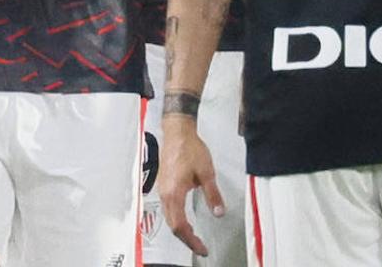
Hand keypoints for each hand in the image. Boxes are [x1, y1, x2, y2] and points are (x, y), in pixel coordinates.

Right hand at [158, 115, 223, 255]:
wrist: (177, 132)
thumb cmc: (190, 149)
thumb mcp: (207, 172)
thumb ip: (212, 194)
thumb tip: (219, 212)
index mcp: (174, 193)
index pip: (180, 226)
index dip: (191, 240)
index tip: (202, 249)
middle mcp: (165, 194)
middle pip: (172, 225)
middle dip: (186, 239)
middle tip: (200, 247)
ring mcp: (162, 189)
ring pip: (168, 217)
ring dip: (180, 229)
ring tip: (194, 237)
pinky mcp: (163, 184)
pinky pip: (168, 208)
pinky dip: (176, 219)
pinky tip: (185, 219)